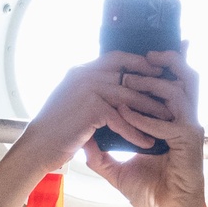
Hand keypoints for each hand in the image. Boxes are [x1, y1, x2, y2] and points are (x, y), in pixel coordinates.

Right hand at [17, 50, 181, 174]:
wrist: (36, 149)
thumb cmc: (53, 133)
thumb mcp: (70, 104)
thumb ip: (89, 94)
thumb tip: (108, 94)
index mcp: (81, 71)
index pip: (116, 58)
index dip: (138, 62)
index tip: (156, 70)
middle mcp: (84, 75)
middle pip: (128, 74)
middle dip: (151, 84)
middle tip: (171, 94)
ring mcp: (88, 89)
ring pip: (128, 96)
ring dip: (150, 109)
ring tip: (168, 120)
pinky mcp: (91, 109)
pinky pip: (121, 119)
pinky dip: (135, 132)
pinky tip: (148, 143)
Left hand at [84, 51, 206, 206]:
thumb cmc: (151, 194)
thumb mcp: (119, 171)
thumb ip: (102, 156)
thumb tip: (82, 141)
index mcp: (171, 121)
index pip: (166, 85)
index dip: (150, 70)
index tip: (124, 64)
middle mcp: (183, 119)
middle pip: (181, 76)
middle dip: (161, 62)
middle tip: (135, 58)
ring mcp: (189, 127)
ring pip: (181, 87)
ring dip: (154, 82)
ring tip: (130, 81)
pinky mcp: (190, 139)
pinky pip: (170, 119)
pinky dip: (146, 117)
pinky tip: (127, 116)